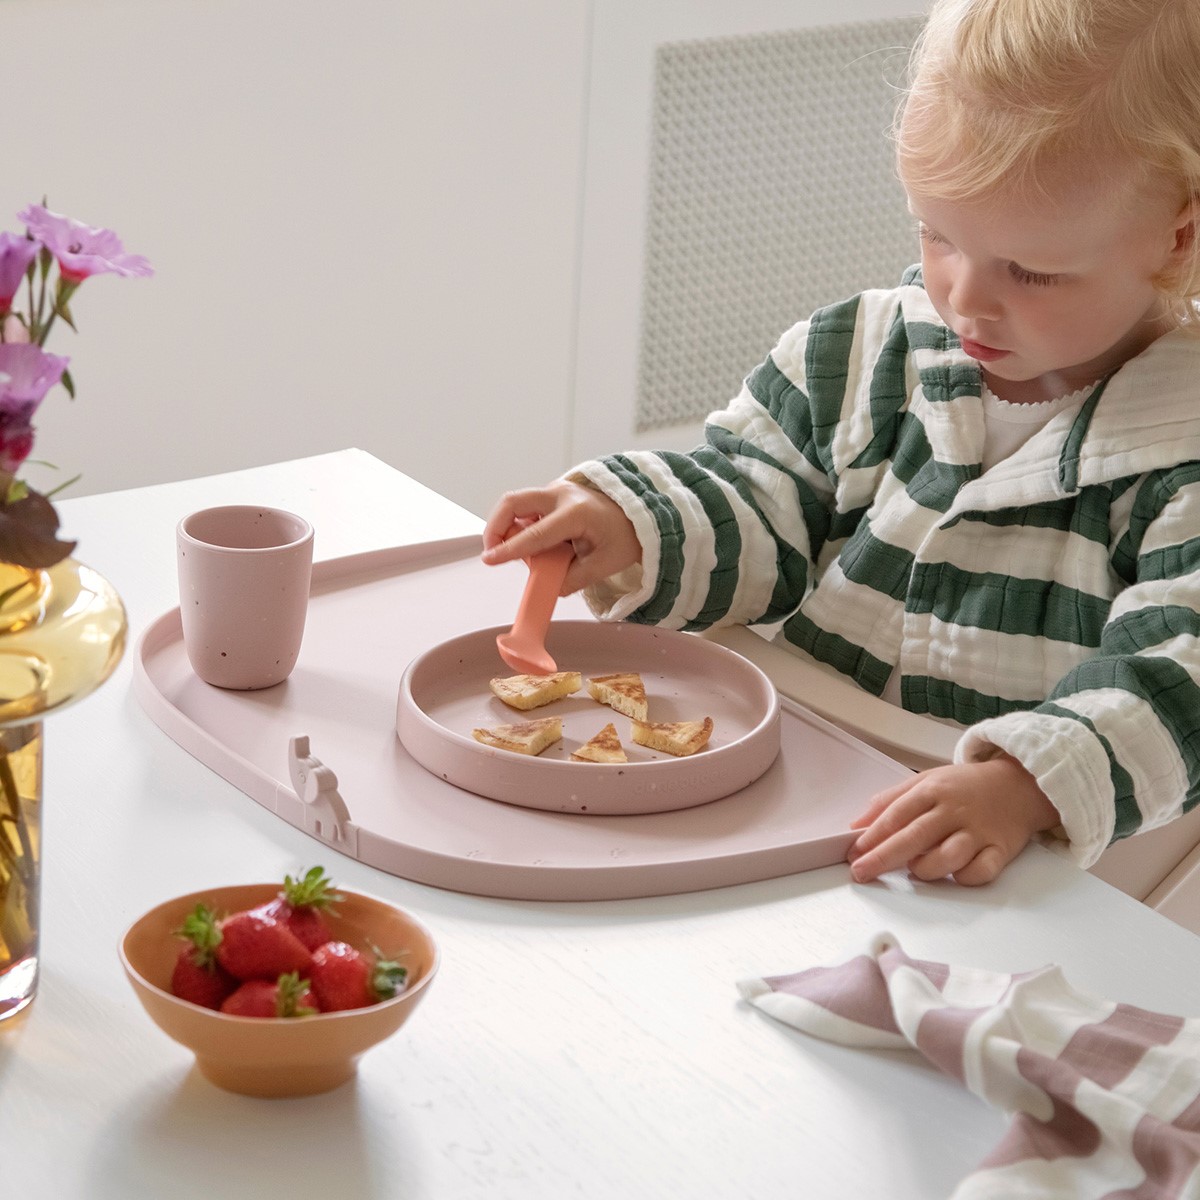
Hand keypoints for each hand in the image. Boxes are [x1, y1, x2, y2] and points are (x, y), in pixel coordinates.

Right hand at [481, 479, 641, 594]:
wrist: (640, 512)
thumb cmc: (626, 535)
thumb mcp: (605, 564)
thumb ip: (575, 578)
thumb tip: (549, 587)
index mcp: (577, 513)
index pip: (535, 534)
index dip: (509, 549)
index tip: (490, 559)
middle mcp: (562, 495)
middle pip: (513, 502)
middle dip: (495, 527)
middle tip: (493, 553)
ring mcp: (555, 490)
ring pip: (516, 503)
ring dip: (506, 526)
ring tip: (520, 553)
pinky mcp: (552, 494)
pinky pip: (526, 507)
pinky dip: (520, 525)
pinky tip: (535, 544)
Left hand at [845, 754, 1059, 885]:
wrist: (1019, 784)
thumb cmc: (965, 786)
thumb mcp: (926, 781)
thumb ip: (890, 801)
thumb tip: (857, 825)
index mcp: (933, 790)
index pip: (896, 814)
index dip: (872, 836)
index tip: (854, 853)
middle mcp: (954, 810)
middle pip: (915, 836)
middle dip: (884, 857)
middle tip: (862, 872)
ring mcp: (979, 831)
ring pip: (948, 856)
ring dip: (925, 868)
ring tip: (914, 869)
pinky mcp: (1000, 849)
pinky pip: (982, 871)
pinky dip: (965, 877)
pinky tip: (953, 875)